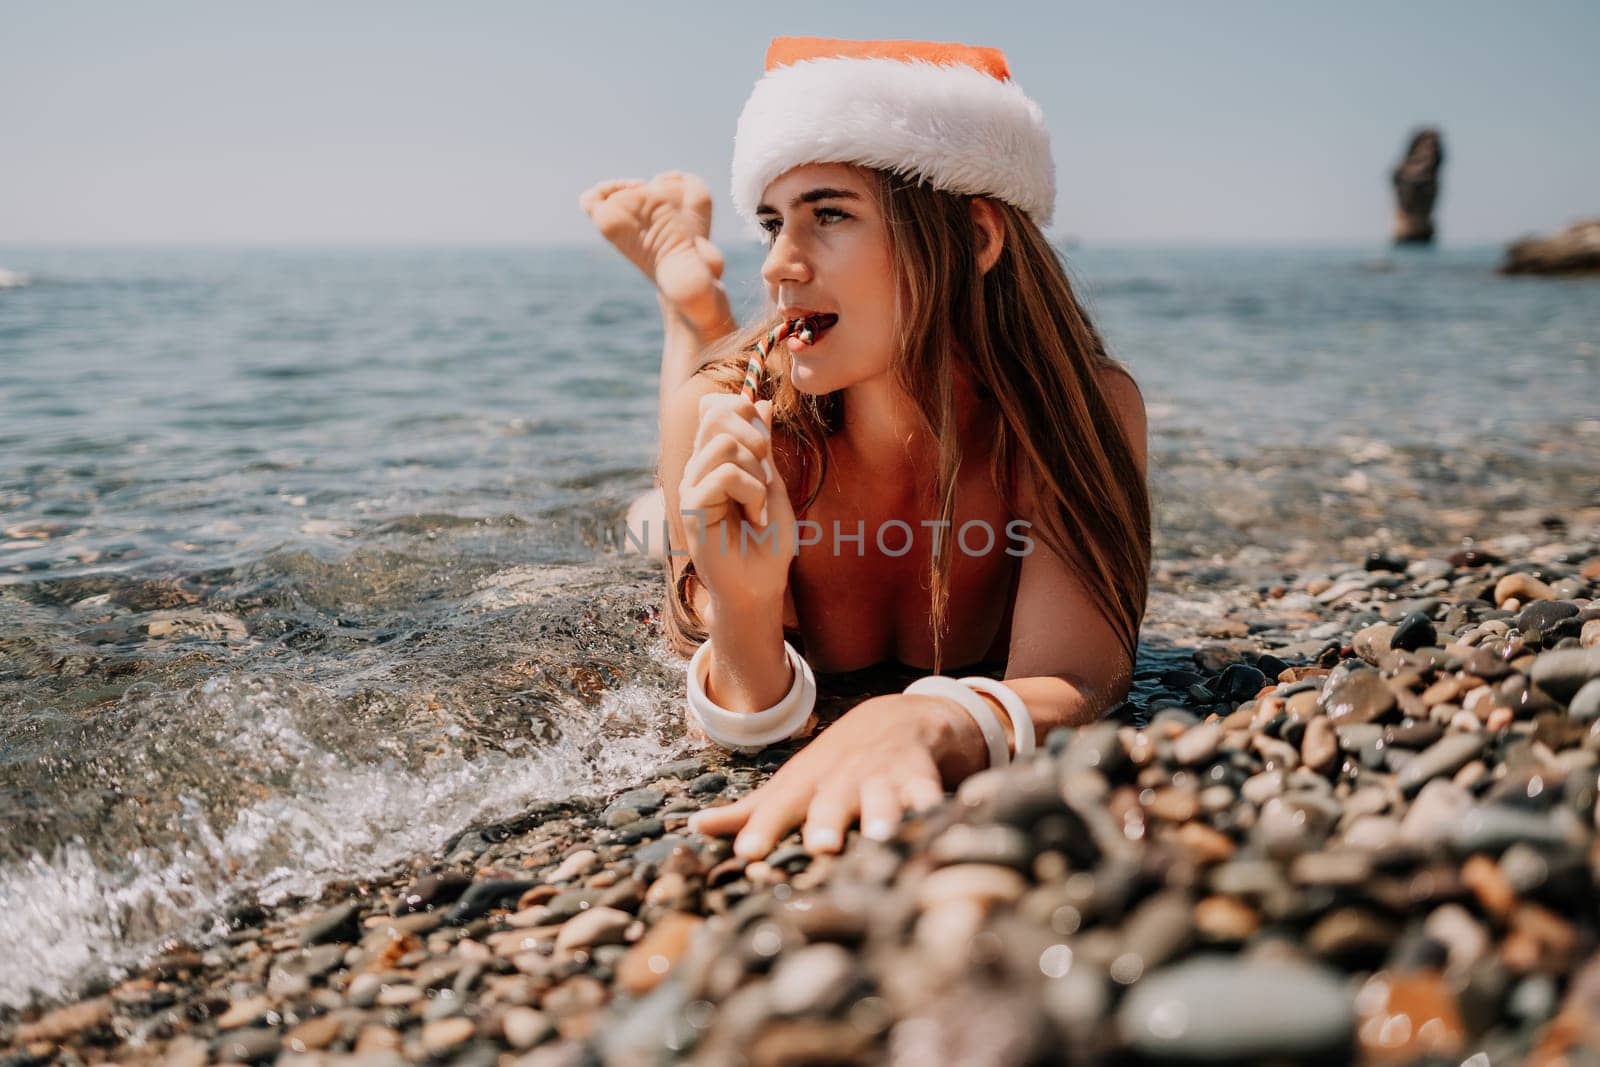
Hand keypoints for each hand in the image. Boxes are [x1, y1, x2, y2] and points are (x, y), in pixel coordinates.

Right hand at [677, 393, 796, 607]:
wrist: (761, 585)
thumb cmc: (768, 540)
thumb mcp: (772, 482)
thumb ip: (762, 445)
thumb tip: (759, 401)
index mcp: (714, 459)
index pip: (714, 407)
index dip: (741, 408)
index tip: (764, 442)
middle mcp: (698, 468)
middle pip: (716, 415)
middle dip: (754, 435)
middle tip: (767, 471)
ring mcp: (692, 486)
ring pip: (723, 444)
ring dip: (755, 471)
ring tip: (760, 503)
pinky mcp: (692, 507)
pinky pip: (724, 474)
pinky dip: (751, 492)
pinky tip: (754, 517)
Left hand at [686, 693, 964, 859]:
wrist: (898, 719)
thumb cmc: (834, 767)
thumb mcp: (793, 785)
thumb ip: (749, 813)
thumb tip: (694, 828)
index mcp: (807, 785)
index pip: (779, 807)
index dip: (763, 830)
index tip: (747, 856)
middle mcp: (843, 780)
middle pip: (833, 801)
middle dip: (827, 821)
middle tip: (821, 846)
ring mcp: (884, 778)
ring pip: (884, 798)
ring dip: (883, 814)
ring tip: (882, 835)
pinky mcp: (922, 779)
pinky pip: (930, 795)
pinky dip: (936, 807)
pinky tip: (940, 822)